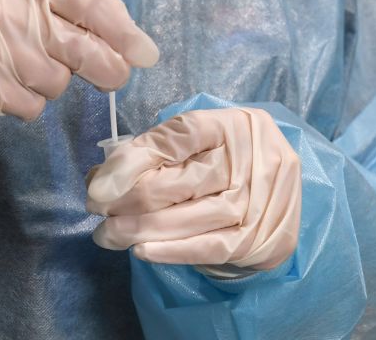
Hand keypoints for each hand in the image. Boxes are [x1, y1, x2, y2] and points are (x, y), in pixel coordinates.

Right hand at [0, 0, 158, 120]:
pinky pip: (30, 106)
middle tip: (113, 76)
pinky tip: (1, 85)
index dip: (125, 31)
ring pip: (57, 83)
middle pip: (84, 50)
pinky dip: (25, 102)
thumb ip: (64, 4)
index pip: (90, 2)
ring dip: (50, 83)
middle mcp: (10, 11)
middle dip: (109, 69)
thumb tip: (129, 40)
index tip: (146, 53)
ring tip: (20, 67)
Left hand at [86, 107, 300, 276]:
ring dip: (137, 230)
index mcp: (232, 125)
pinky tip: (140, 251)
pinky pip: (207, 247)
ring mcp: (258, 203)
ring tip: (106, 235)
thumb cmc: (227, 159)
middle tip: (96, 211)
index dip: (132, 161)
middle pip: (177, 183)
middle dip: (125, 200)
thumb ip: (156, 150)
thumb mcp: (198, 141)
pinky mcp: (259, 239)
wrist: (279, 193)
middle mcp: (251, 160)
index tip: (97, 186)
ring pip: (187, 218)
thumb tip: (104, 178)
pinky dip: (170, 251)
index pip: (177, 137)